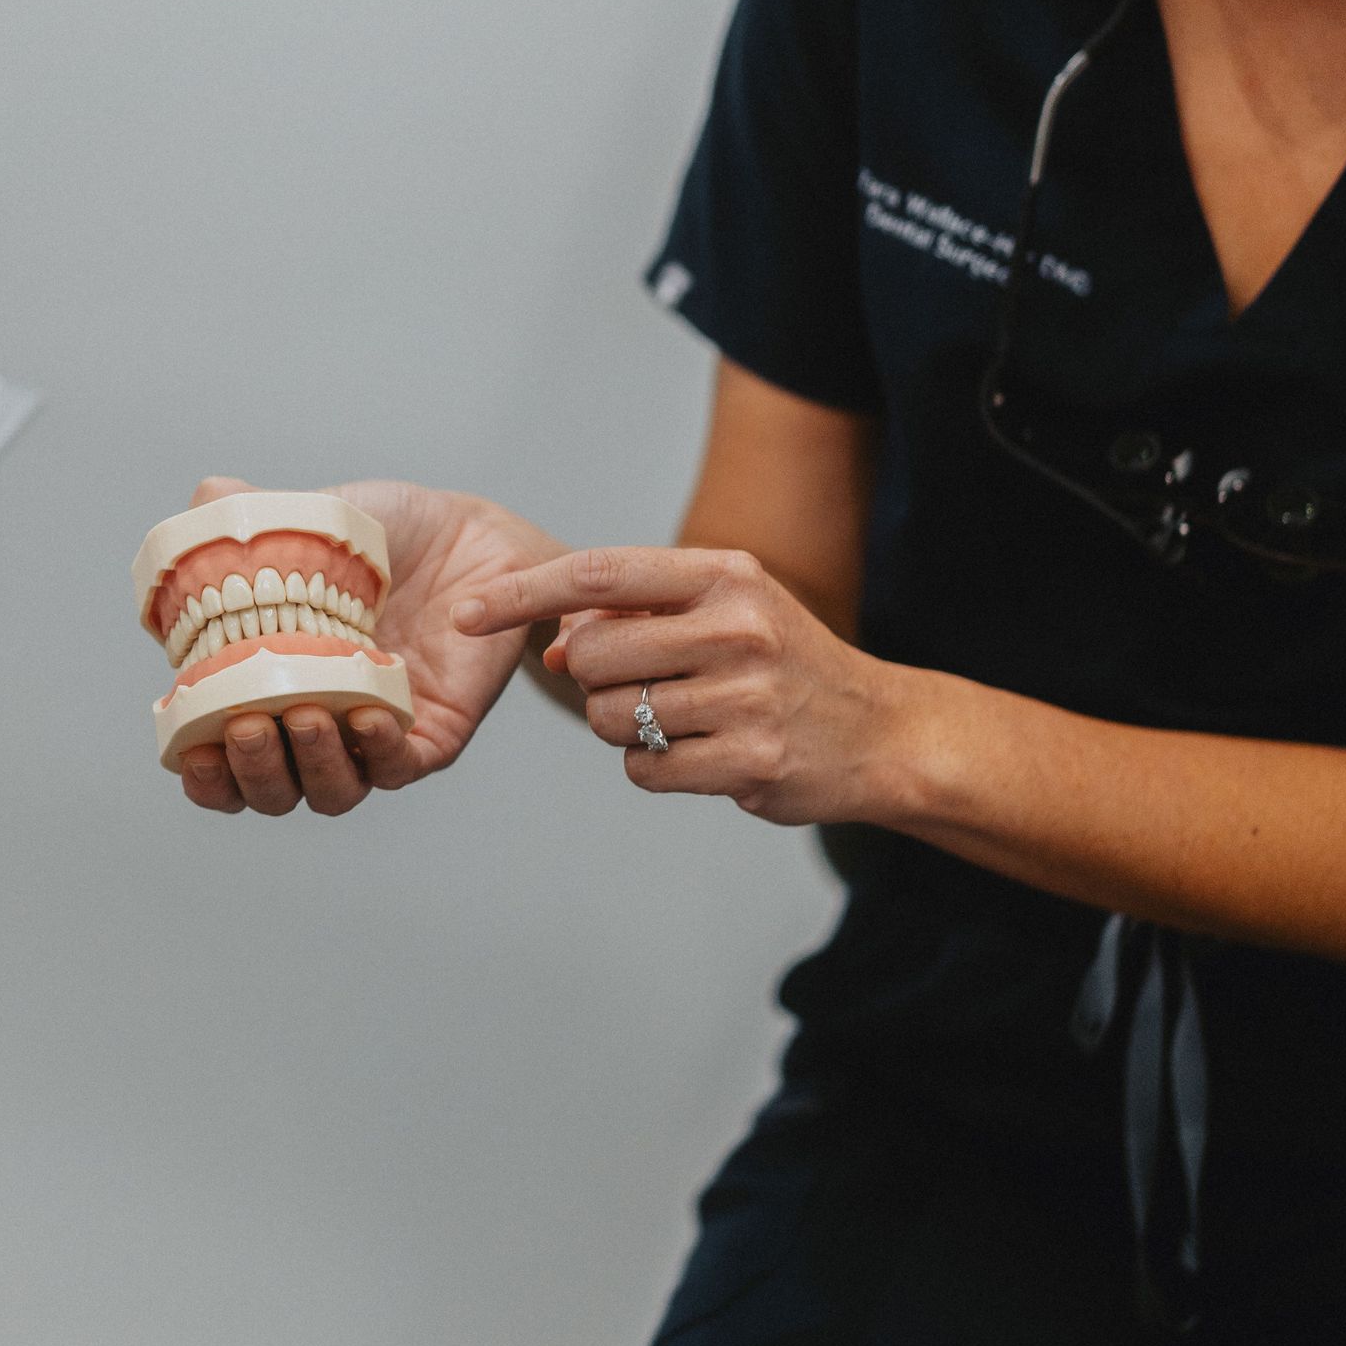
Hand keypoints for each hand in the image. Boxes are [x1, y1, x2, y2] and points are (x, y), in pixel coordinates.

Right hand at [177, 478, 566, 816]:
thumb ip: (254, 515)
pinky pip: (399, 767)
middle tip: (249, 724)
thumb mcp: (312, 519)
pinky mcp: (431, 738)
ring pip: (334, 792)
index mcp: (271, 689)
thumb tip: (208, 497)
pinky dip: (379, 751)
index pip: (224, 763)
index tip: (191, 747)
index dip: (204, 774)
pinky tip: (368, 713)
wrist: (467, 535)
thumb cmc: (382, 537)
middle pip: (273, 791)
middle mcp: (317, 725)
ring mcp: (372, 737)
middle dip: (253, 771)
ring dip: (312, 765)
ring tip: (307, 713)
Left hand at [453, 545, 912, 827]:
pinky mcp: (748, 762)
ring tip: (681, 720)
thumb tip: (552, 644)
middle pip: (592, 657)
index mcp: (726, 575)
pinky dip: (653, 768)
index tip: (466, 613)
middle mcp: (737, 628)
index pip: (599, 574)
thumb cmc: (783, 665)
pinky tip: (700, 754)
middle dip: (593, 682)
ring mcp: (746, 698)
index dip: (522, 593)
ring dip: (624, 728)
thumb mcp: (725, 612)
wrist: (878, 732)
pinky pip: (642, 771)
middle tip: (642, 686)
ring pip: (611, 720)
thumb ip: (640, 619)